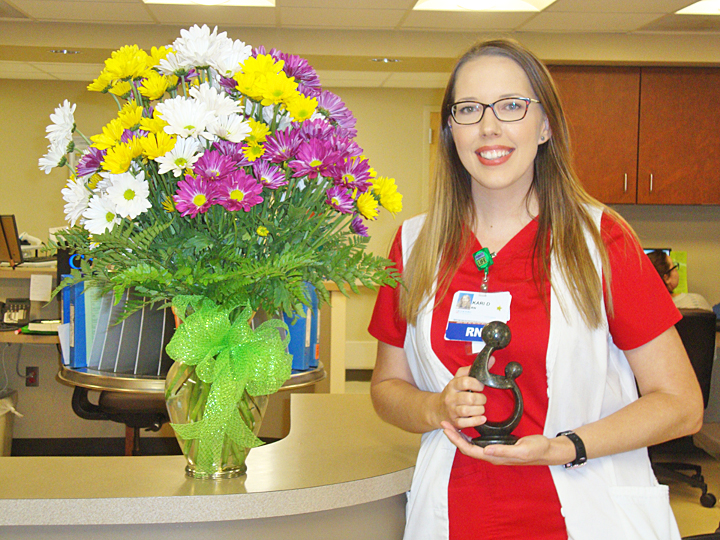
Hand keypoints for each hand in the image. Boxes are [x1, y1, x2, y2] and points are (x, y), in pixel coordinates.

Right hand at [434, 365, 487, 429]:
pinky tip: (481, 418)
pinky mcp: (454, 422)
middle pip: (469, 398)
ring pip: (467, 411)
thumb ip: (472, 370)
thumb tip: (490, 360)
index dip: (476, 384)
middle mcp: (451, 398)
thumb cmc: (452, 393)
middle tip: (481, 399)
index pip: (465, 382)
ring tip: (480, 407)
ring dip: (479, 409)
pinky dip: (476, 421)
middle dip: (481, 399)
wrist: (436, 409)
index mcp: (452, 385)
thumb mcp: (458, 379)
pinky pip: (466, 423)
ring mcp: (452, 411)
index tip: (480, 386)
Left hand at [441, 422, 570, 465]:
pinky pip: (478, 442)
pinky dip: (469, 434)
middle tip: (443, 422)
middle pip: (466, 447)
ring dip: (459, 435)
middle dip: (453, 436)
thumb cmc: (537, 449)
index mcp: (495, 457)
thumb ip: (504, 451)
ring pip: (471, 445)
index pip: (469, 450)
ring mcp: (494, 451)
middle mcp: (492, 455)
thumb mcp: (522, 449)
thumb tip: (485, 451)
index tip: (447, 428)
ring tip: (450, 423)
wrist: (547, 450)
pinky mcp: (497, 446)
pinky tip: (467, 426)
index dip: (456, 440)